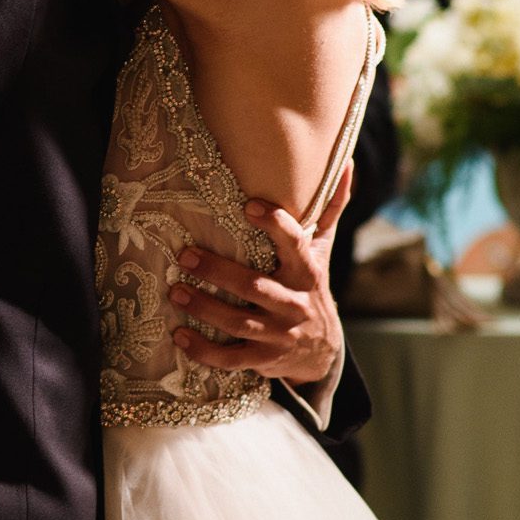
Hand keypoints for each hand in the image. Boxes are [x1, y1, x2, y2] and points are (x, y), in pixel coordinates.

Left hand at [170, 161, 352, 385]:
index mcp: (307, 271)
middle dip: (219, 272)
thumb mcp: (322, 249)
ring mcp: (279, 334)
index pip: (295, 243)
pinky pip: (231, 358)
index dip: (274, 224)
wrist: (322, 351)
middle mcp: (294, 303)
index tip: (249, 205)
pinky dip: (204, 351)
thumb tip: (344, 161)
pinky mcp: (264, 358)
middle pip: (255, 287)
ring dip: (204, 308)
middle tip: (186, 256)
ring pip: (238, 321)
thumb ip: (329, 208)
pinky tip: (179, 336)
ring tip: (175, 292)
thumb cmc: (311, 286)